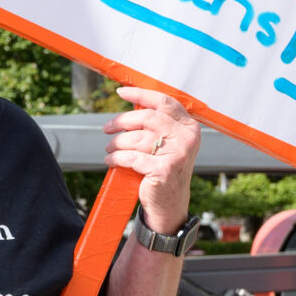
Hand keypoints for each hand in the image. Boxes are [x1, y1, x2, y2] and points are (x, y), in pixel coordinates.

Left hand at [107, 88, 199, 232]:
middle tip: (106, 128)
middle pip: (147, 117)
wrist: (169, 204)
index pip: (164, 102)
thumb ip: (155, 124)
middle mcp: (187, 138)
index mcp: (189, 127)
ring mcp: (178, 154)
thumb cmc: (163, 168)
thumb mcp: (165, 143)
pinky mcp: (164, 169)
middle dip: (122, 121)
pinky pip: (131, 157)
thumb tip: (131, 102)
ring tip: (110, 148)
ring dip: (117, 143)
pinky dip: (116, 158)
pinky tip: (110, 160)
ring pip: (136, 138)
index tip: (121, 92)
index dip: (140, 94)